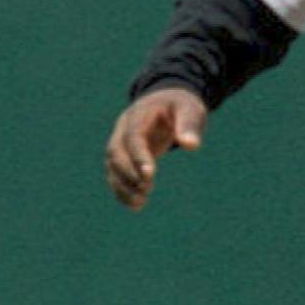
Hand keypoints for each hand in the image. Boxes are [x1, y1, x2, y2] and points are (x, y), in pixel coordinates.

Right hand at [104, 87, 207, 210]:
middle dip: (128, 173)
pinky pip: (116, 172)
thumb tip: (191, 146)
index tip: (150, 175)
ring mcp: (121, 140)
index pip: (133, 136)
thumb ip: (189, 125)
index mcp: (139, 114)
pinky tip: (135, 204)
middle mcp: (124, 128)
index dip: (138, 156)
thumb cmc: (181, 105)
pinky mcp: (125, 153)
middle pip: (116, 152)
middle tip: (145, 190)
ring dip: (122, 185)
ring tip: (139, 203)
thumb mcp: (190, 109)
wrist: (167, 100)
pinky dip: (122, 188)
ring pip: (112, 165)